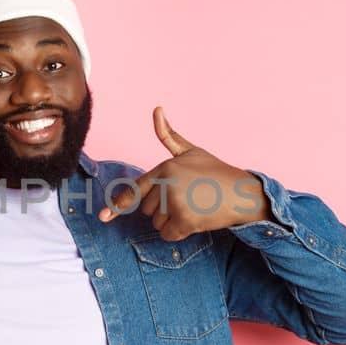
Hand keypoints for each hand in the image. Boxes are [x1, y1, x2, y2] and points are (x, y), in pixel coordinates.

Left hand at [98, 106, 272, 240]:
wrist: (241, 192)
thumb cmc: (215, 171)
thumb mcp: (191, 150)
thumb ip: (168, 136)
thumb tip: (156, 109)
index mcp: (164, 168)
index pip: (136, 189)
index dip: (117, 205)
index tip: (103, 217)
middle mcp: (167, 185)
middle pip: (148, 209)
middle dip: (164, 208)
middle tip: (188, 198)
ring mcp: (175, 204)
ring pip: (157, 223)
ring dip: (172, 221)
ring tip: (194, 207)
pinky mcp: (185, 221)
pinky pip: (168, 234)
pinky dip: (179, 232)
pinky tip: (195, 220)